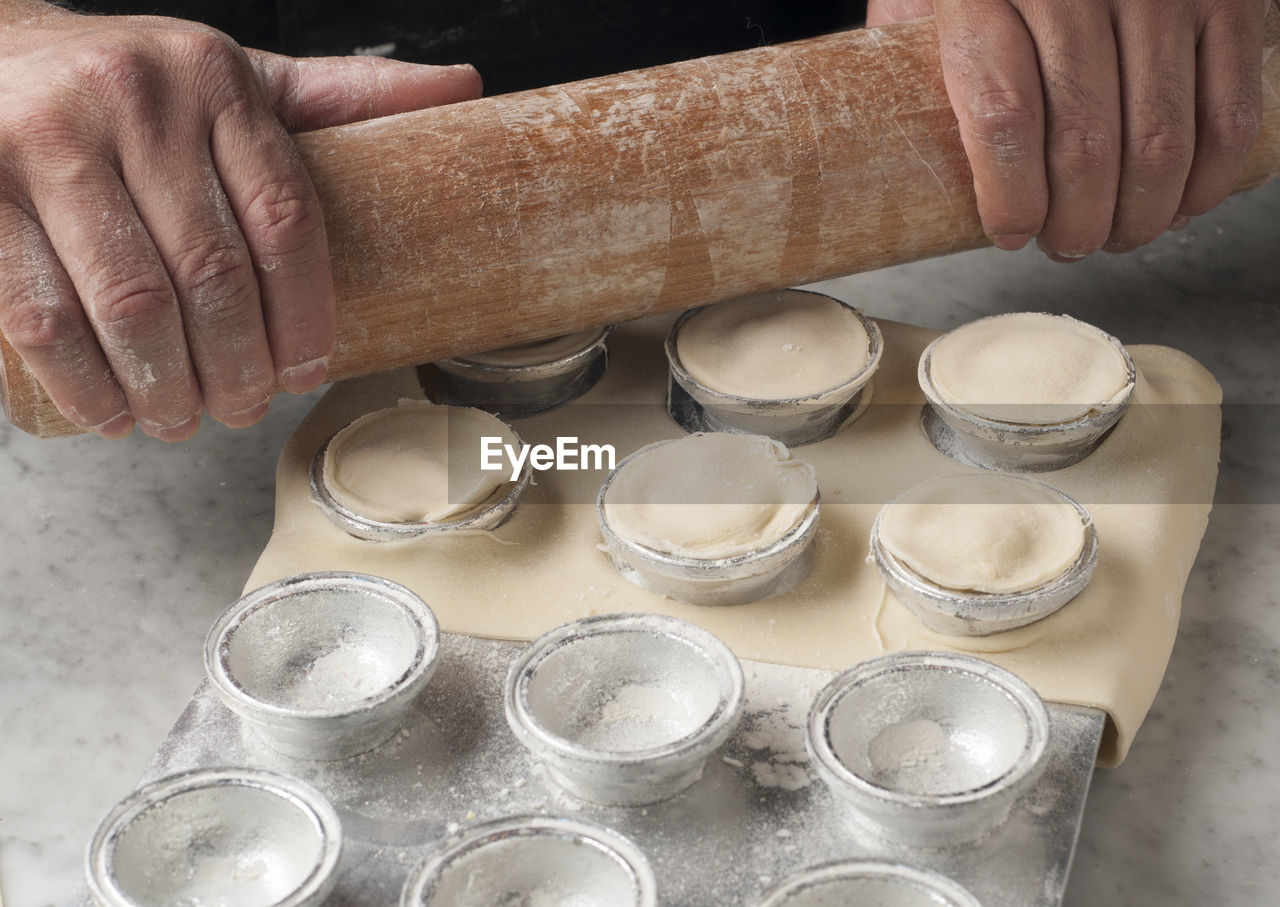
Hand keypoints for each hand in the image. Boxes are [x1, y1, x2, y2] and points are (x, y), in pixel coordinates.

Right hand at [0, 2, 480, 439]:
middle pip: (213, 273)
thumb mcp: (238, 78)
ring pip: (132, 301)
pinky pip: (38, 311)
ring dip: (166, 386)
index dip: (305, 316)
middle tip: (244, 410)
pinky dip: (84, 381)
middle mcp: (133, 101)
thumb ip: (337, 95)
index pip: (286, 219)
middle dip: (237, 367)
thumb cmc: (135, 86)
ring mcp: (46, 143)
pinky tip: (112, 414)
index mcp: (215, 80)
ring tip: (183, 420)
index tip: (307, 371)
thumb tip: (461, 89)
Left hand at [866, 0, 1268, 259]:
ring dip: (1141, 212)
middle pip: (1085, 140)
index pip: (1003, 116)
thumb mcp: (923, 0)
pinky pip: (1228, 107)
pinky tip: (1182, 201)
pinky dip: (1209, 174)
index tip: (1012, 232)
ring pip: (1158, 138)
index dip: (1011, 196)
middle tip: (1068, 246)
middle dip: (1079, 221)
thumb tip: (902, 172)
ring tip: (1117, 235)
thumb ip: (914, 69)